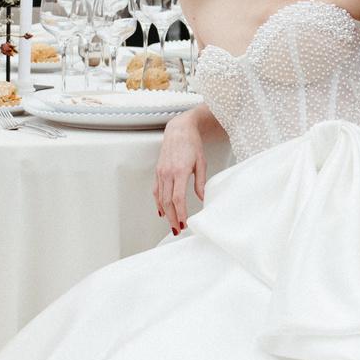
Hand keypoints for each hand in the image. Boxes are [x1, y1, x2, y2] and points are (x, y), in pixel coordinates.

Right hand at [154, 110, 206, 235]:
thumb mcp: (201, 163)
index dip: (181, 213)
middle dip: (173, 218)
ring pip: (161, 198)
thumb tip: (203, 199)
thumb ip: (201, 182)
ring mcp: (161, 172)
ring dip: (166, 213)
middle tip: (178, 230)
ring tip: (172, 224)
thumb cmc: (192, 144)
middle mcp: (168, 173)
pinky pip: (156, 191)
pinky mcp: (158, 171)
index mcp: (180, 171)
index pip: (178, 198)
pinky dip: (158, 203)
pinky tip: (162, 211)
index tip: (184, 223)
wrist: (179, 130)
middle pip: (168, 202)